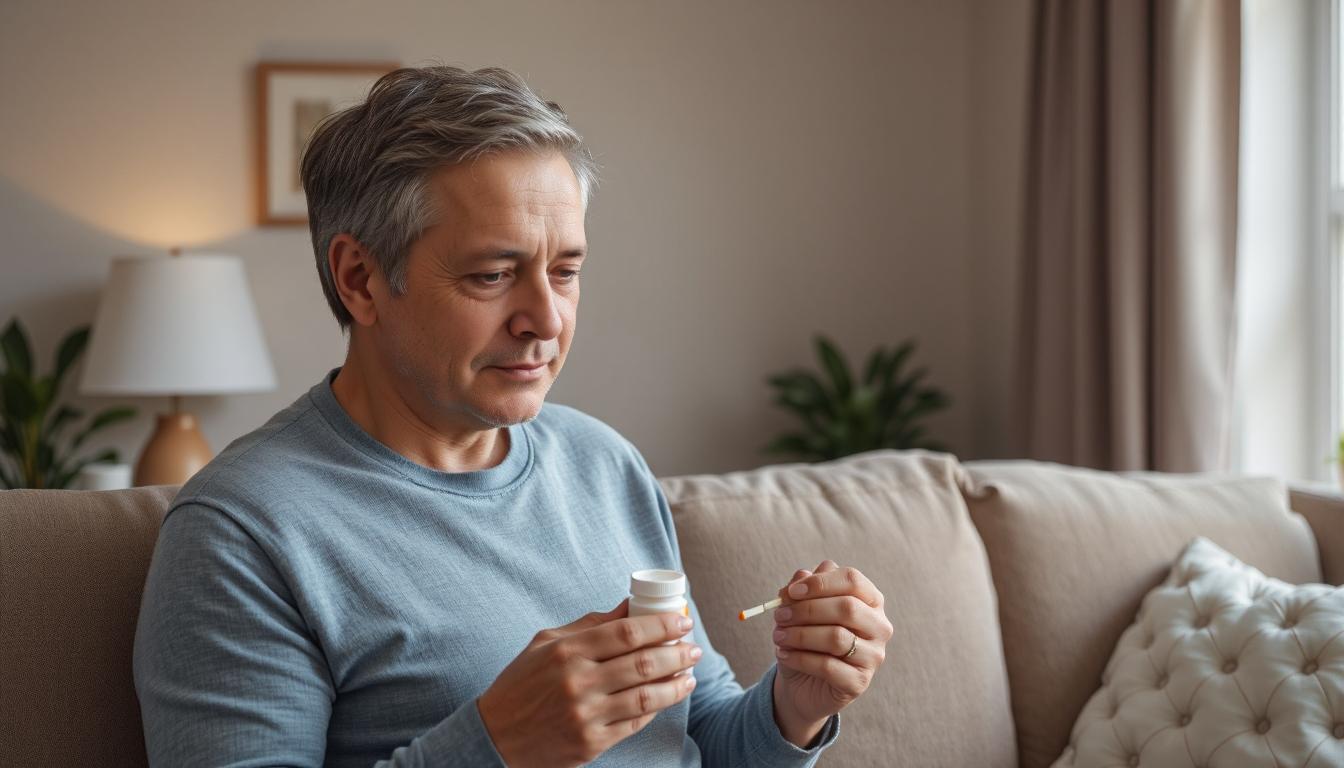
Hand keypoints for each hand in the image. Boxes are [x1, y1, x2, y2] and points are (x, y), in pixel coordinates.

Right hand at [477, 599, 700, 766]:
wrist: (495, 736)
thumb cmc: (521, 684)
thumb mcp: (546, 644)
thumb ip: (589, 625)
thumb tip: (629, 605)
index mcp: (567, 651)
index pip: (626, 632)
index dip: (661, 624)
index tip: (682, 620)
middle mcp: (578, 682)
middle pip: (642, 663)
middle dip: (676, 653)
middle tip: (693, 648)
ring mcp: (586, 715)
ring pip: (646, 696)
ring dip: (675, 684)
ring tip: (690, 675)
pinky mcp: (591, 743)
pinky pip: (634, 723)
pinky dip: (655, 708)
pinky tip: (667, 697)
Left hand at [771, 560, 891, 743]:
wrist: (804, 682)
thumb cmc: (807, 638)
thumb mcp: (799, 609)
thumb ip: (801, 590)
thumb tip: (801, 577)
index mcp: (869, 600)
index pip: (852, 580)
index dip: (821, 582)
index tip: (792, 591)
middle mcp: (879, 626)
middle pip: (847, 608)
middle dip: (807, 609)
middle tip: (779, 615)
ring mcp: (873, 656)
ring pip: (837, 637)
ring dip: (800, 634)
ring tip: (778, 636)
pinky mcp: (859, 682)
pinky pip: (828, 666)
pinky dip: (799, 658)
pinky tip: (783, 655)